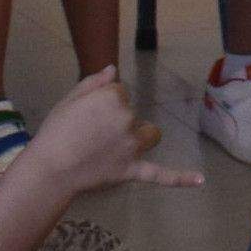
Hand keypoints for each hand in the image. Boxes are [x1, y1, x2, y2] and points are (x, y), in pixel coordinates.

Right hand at [25, 68, 194, 192]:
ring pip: (150, 135)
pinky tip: (200, 180)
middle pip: (132, 114)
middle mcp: (128, 119)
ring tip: (117, 147)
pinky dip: (181, 178)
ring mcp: (133, 146)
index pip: (119, 93)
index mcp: (113, 98)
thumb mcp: (69, 100)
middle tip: (90, 136)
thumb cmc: (55, 132)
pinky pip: (161, 174)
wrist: (50, 169)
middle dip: (116, 121)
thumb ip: (93, 83)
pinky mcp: (133, 170)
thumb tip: (113, 70)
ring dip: (139, 137)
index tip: (86, 116)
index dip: (102, 103)